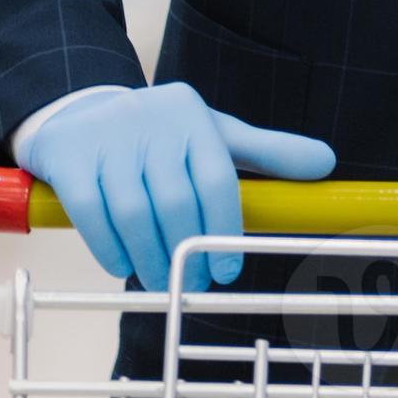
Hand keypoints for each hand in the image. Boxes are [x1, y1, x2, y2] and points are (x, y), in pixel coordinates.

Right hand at [18, 83, 335, 290]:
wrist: (81, 110)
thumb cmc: (161, 135)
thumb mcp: (213, 135)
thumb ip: (267, 152)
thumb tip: (327, 163)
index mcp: (194, 118)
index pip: (217, 179)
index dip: (224, 230)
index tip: (226, 272)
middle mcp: (154, 123)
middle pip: (176, 201)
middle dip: (185, 252)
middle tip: (190, 287)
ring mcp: (109, 139)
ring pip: (134, 211)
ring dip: (148, 257)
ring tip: (159, 283)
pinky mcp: (70, 157)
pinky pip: (90, 211)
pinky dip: (108, 246)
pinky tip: (121, 266)